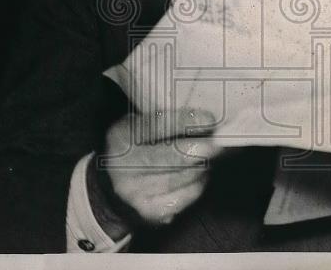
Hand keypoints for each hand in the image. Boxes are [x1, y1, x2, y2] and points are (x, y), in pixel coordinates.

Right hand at [91, 108, 221, 231]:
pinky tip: (200, 175)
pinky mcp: (150, 212)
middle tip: (218, 143)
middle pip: (172, 156)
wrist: (112, 188)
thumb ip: (163, 120)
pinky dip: (197, 185)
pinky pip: (184, 197)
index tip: (208, 119)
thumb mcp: (136, 126)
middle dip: (200, 149)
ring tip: (210, 156)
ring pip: (181, 178)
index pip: (155, 126)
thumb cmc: (133, 148)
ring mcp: (136, 193)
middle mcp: (124, 168)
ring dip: (202, 166)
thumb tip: (202, 118)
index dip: (184, 121)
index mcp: (121, 138)